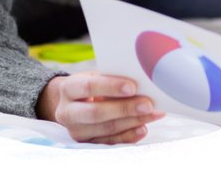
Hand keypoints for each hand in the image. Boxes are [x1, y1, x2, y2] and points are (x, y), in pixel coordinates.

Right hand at [37, 72, 164, 144]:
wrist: (72, 102)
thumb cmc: (90, 84)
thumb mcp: (95, 76)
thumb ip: (111, 78)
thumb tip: (141, 83)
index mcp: (69, 88)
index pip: (89, 86)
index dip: (111, 87)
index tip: (133, 87)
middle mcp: (67, 112)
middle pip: (97, 113)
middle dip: (125, 109)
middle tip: (147, 104)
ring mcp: (76, 131)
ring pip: (106, 129)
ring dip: (133, 122)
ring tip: (153, 114)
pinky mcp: (86, 143)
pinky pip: (110, 142)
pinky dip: (129, 136)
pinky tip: (143, 128)